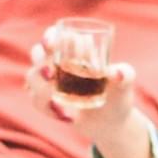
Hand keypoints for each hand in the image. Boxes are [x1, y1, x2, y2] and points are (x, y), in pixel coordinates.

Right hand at [26, 38, 140, 145]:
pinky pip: (36, 101)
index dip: (49, 36)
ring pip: (32, 78)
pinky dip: (47, 109)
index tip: (51, 44)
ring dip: (41, 89)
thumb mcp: (125, 83)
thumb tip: (116, 73)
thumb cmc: (117, 94)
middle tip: (52, 74)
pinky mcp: (45, 101)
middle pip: (36, 53)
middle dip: (39, 61)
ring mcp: (48, 82)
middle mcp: (56, 62)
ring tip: (61, 106)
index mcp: (74, 50)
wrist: (110, 122)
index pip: (55, 35)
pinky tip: (66, 117)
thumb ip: (125, 75)